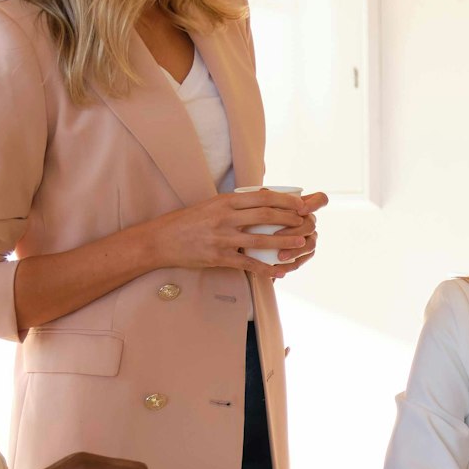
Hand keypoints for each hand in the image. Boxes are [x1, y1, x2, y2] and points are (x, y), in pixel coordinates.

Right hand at [135, 190, 320, 275]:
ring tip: (301, 243)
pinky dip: (266, 268)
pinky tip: (278, 271)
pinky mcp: (219, 257)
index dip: (285, 200)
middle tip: (306, 222)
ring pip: (261, 240)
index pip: (263, 197)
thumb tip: (265, 198)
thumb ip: (237, 203)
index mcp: (226, 201)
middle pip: (267, 216)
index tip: (301, 204)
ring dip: (285, 242)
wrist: (162, 240)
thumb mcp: (212, 204)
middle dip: (291, 219)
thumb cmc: (189, 221)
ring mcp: (223, 238)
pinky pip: (247, 263)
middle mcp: (226, 217)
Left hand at [267, 191, 327, 277]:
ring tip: (279, 256)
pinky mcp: (305, 254)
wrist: (254, 240)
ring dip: (295, 250)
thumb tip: (263, 192)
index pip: (320, 199)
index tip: (301, 210)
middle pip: (310, 225)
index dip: (315, 204)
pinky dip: (292, 264)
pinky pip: (303, 260)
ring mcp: (310, 238)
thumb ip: (264, 200)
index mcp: (304, 206)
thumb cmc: (260, 217)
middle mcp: (310, 221)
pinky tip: (281, 269)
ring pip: (310, 244)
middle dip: (295, 231)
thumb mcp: (261, 207)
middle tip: (277, 235)